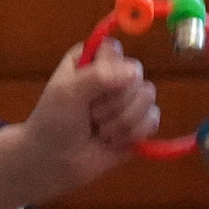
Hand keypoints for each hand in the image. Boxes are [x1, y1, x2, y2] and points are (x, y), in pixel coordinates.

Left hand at [0, 39, 160, 208]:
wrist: (57, 160)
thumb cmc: (54, 121)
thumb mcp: (67, 93)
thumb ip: (97, 77)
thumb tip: (134, 71)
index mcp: (89, 60)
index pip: (112, 48)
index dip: (107, 67)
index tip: (92, 84)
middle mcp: (112, 74)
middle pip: (135, 73)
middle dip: (113, 101)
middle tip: (91, 113)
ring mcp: (128, 99)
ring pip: (147, 96)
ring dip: (121, 120)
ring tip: (99, 129)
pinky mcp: (141, 123)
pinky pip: (153, 119)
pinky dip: (133, 133)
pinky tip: (114, 140)